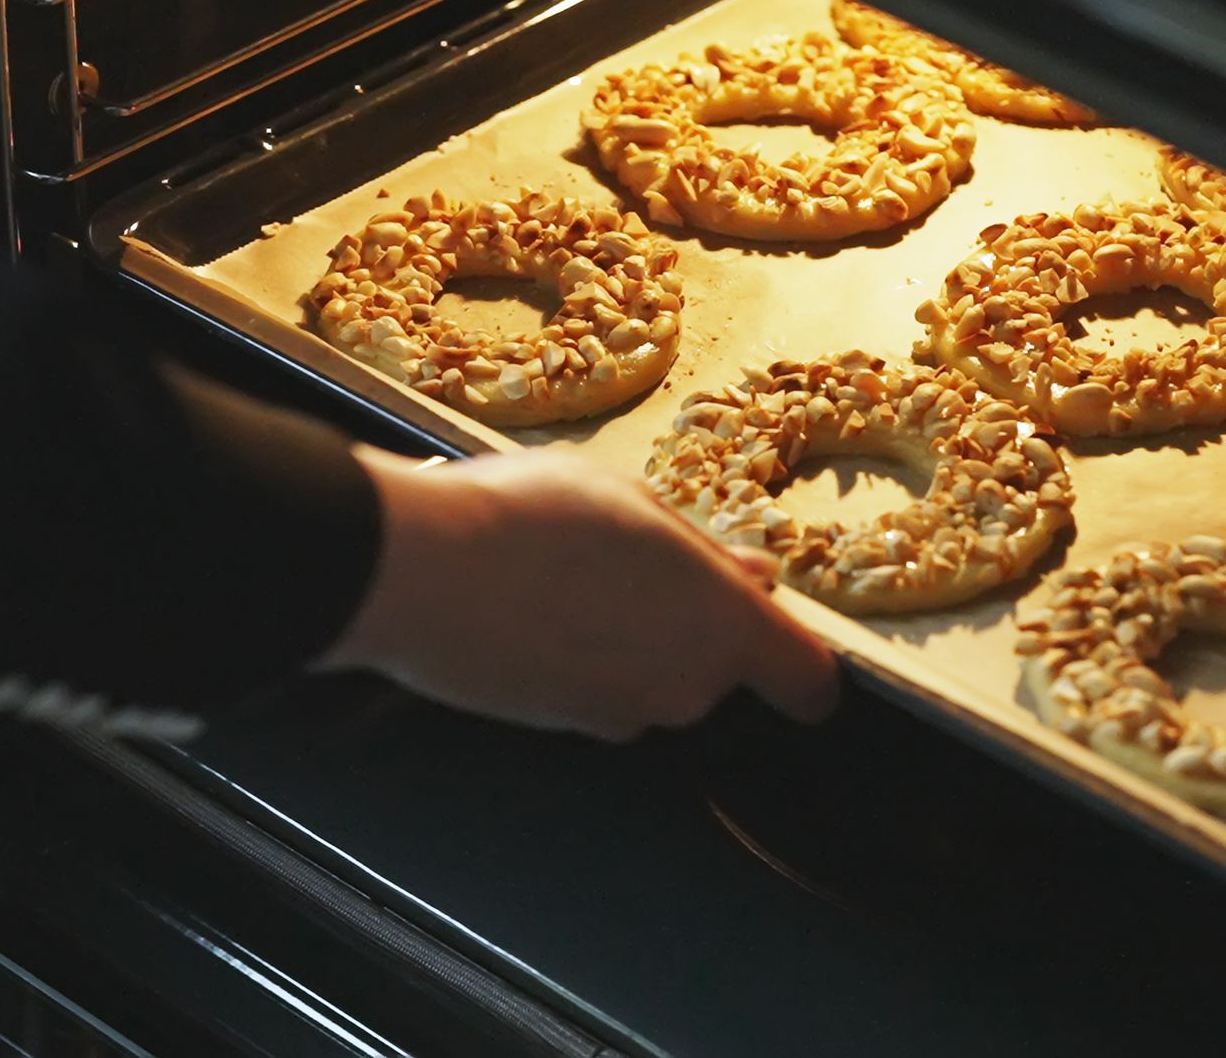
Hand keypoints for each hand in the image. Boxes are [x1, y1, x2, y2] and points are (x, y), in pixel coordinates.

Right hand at [316, 447, 839, 740]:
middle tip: (638, 555)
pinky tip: (536, 598)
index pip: (808, 680)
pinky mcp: (558, 726)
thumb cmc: (528, 519)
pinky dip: (580, 653)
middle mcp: (681, 689)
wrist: (417, 572)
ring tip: (571, 566)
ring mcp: (616, 715)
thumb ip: (705, 550)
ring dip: (629, 632)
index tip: (786, 635)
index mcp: (722, 628)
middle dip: (690, 617)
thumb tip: (749, 575)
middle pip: (717, 664)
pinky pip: (595, 687)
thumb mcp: (634, 500)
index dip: (803, 661)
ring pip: (652, 674)